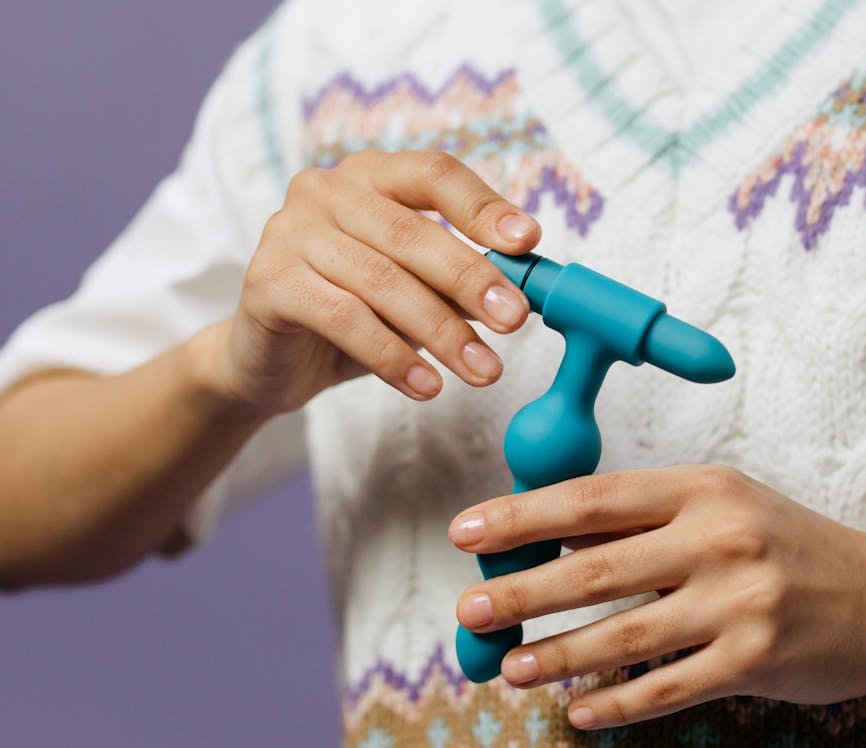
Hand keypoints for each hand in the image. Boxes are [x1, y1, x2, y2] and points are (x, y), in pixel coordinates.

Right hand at [199, 150, 541, 414]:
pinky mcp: (267, 281)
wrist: (271, 361)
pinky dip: (392, 357)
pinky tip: (427, 385)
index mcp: (370, 176)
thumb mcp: (416, 290)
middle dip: (470, 279)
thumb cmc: (356, 312)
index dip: (482, 205)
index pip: (433, 173)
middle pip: (411, 231)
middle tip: (514, 321)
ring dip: (440, 330)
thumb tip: (522, 293)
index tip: (528, 241)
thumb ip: (458, 280)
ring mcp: (290, 231)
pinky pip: (343, 319)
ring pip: (381, 280)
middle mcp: (326, 190)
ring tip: (482, 371)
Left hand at [449, 465, 865, 728]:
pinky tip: (579, 712)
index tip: (467, 533)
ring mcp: (741, 602)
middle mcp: (720, 538)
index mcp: (704, 489)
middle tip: (469, 611)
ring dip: (558, 656)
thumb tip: (553, 542)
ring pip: (624, 635)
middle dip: (523, 592)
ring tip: (511, 667)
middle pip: (596, 568)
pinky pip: (666, 687)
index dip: (522, 516)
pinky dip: (616, 704)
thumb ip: (649, 522)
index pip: (593, 499)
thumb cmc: (793, 548)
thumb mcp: (727, 509)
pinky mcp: (756, 661)